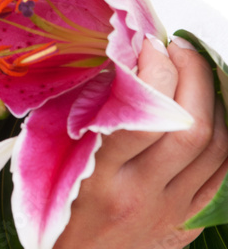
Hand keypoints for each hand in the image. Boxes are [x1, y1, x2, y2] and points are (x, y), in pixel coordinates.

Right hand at [53, 37, 227, 248]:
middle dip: (193, 74)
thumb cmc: (56, 203)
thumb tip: (118, 57)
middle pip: (190, 127)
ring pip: (215, 147)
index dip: (155, 70)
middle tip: (178, 48)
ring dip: (213, 97)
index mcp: (100, 177)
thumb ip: (82, 110)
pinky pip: (222, 172)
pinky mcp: (185, 219)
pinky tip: (209, 106)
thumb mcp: (52, 155)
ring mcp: (169, 210)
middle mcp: (141, 195)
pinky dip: (223, 131)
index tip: (148, 44)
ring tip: (195, 69)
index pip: (144, 116)